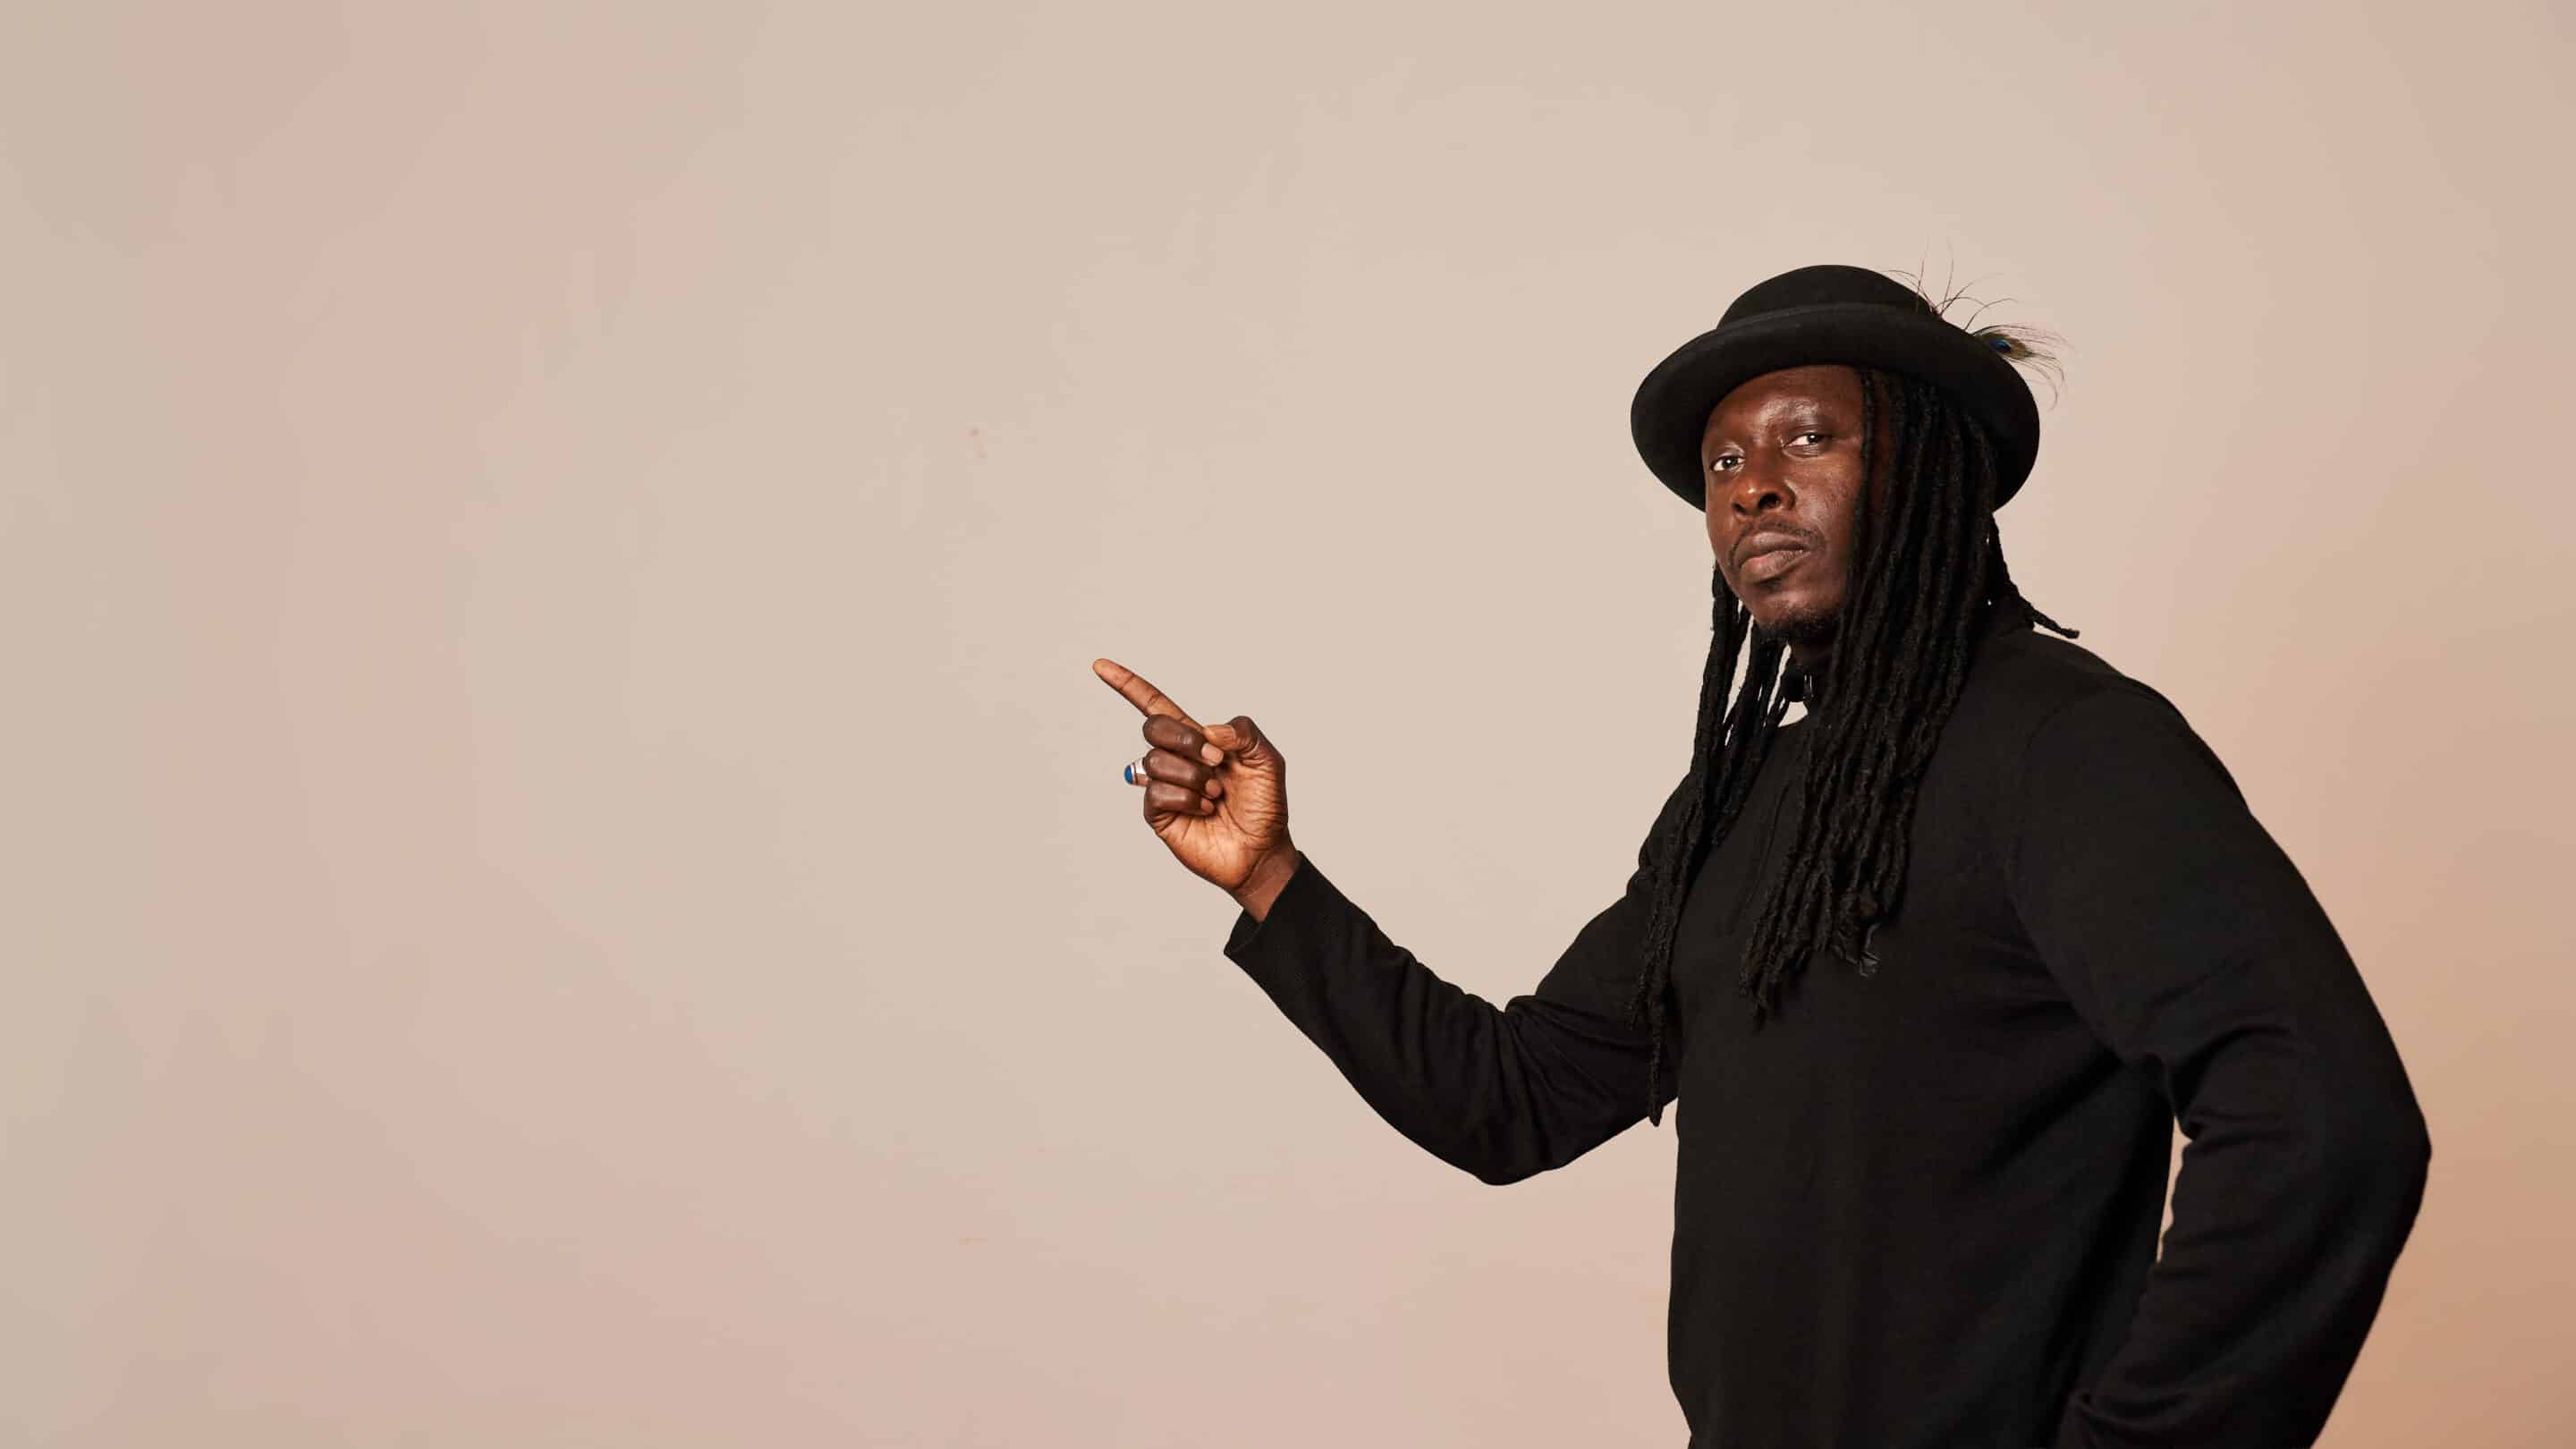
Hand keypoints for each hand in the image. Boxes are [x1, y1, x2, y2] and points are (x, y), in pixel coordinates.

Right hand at [1091, 657, 1293, 897]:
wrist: (1263, 850)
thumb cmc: (1265, 805)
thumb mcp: (1267, 759)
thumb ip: (1243, 731)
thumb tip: (1206, 731)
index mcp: (1197, 739)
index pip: (1154, 705)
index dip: (1127, 685)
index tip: (1100, 665)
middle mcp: (1175, 759)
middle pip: (1153, 727)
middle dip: (1185, 739)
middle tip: (1216, 761)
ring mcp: (1164, 787)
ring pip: (1156, 761)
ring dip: (1193, 776)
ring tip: (1215, 794)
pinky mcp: (1159, 815)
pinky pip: (1157, 792)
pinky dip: (1186, 799)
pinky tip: (1205, 809)